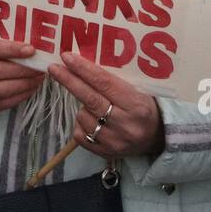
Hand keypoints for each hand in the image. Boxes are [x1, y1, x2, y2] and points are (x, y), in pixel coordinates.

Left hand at [49, 51, 163, 158]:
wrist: (156, 139)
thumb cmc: (144, 107)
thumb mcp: (138, 90)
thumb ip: (114, 81)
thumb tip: (82, 64)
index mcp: (136, 105)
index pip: (105, 83)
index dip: (84, 69)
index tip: (67, 57)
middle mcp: (125, 125)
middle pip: (90, 99)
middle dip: (69, 81)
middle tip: (53, 68)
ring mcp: (114, 141)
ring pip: (83, 117)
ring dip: (82, 107)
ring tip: (94, 105)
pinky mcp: (105, 153)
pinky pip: (80, 134)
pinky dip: (82, 124)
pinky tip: (93, 120)